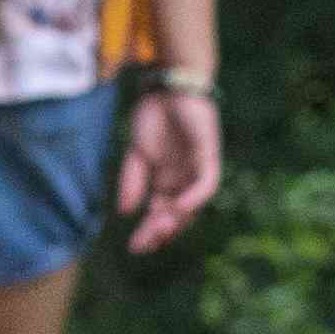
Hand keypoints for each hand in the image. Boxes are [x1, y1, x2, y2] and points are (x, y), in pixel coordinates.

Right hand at [118, 84, 224, 250]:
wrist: (168, 85)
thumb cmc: (154, 116)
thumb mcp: (137, 154)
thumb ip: (132, 181)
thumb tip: (125, 212)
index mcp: (167, 183)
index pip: (159, 216)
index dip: (148, 233)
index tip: (134, 248)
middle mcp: (184, 182)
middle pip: (177, 217)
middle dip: (160, 233)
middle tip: (144, 244)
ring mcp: (197, 170)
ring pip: (192, 206)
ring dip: (176, 220)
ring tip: (158, 229)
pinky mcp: (208, 156)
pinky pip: (206, 184)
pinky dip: (195, 197)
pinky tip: (179, 207)